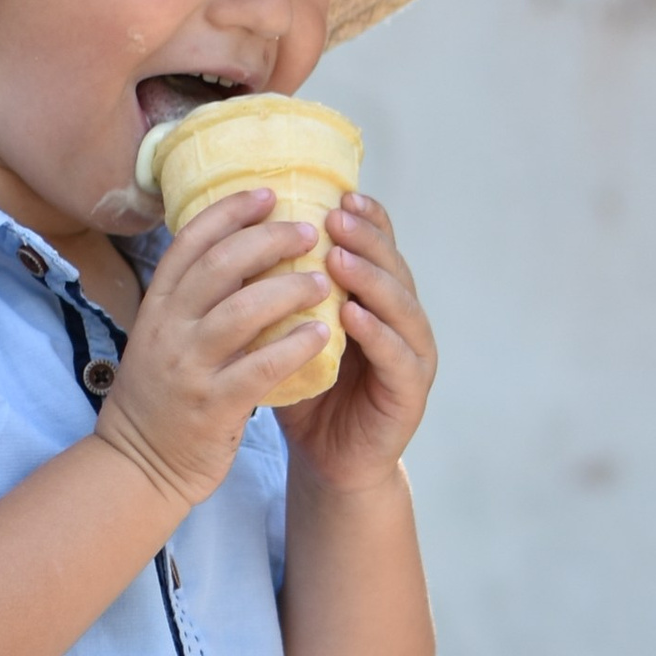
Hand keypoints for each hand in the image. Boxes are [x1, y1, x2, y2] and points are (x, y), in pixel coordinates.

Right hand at [93, 187, 329, 509]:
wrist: (138, 465)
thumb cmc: (161, 398)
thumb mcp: (163, 338)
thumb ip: (193, 300)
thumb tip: (240, 253)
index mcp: (158, 306)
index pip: (191, 241)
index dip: (230, 211)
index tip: (267, 193)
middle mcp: (169, 329)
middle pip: (221, 265)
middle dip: (269, 240)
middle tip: (309, 230)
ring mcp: (189, 367)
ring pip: (242, 310)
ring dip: (289, 288)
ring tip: (323, 281)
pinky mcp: (212, 405)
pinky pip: (260, 367)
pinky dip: (294, 346)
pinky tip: (321, 334)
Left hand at [280, 192, 436, 493]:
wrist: (327, 462)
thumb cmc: (307, 394)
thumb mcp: (291, 334)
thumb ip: (283, 293)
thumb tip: (242, 237)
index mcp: (377, 300)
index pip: (377, 248)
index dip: (365, 219)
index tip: (337, 193)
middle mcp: (402, 320)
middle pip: (393, 267)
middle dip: (366, 239)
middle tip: (336, 216)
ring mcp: (413, 356)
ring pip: (401, 306)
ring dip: (371, 279)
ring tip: (340, 258)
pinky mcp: (411, 393)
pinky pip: (398, 357)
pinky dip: (378, 334)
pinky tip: (354, 315)